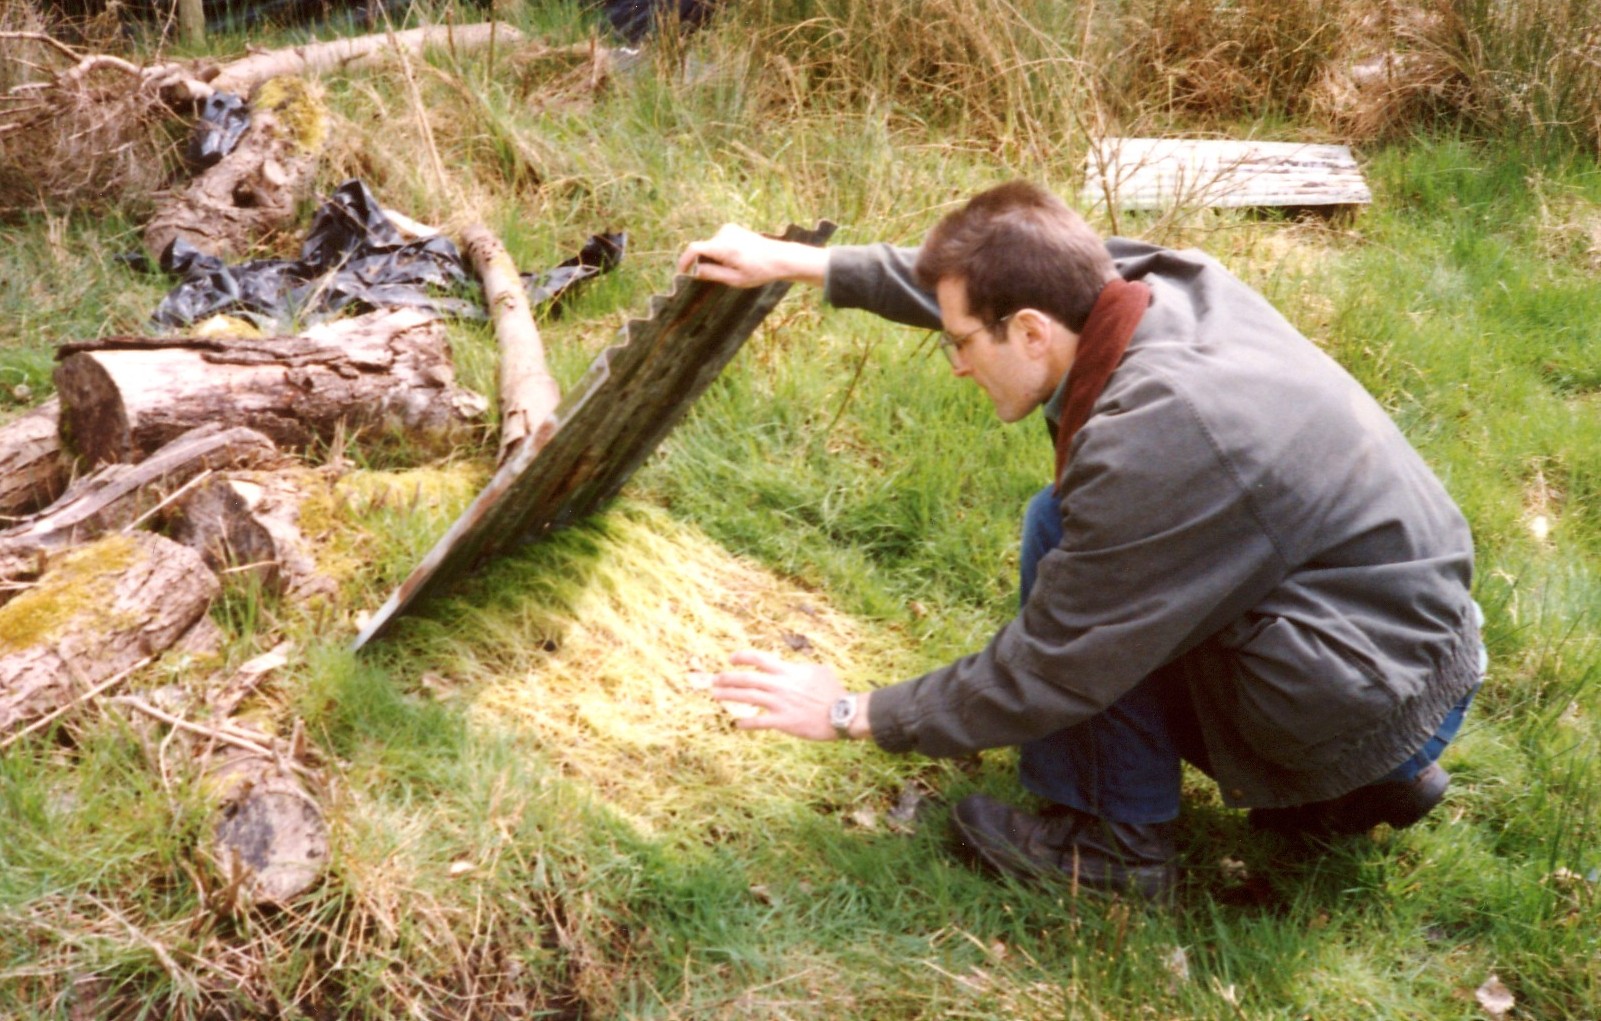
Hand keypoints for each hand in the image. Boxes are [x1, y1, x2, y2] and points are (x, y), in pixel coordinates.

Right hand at [676, 224, 828, 288]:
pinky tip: (736, 260)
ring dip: (714, 258)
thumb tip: (695, 271)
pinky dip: (720, 253)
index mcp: (724, 246)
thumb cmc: (759, 271)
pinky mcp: (732, 228)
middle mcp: (724, 233)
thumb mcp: (735, 279)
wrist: (779, 257)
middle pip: (703, 249)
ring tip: (734, 269)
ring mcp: (728, 229)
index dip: (685, 261)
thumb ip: (713, 274)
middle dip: (704, 263)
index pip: (694, 249)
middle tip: (720, 277)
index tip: (682, 272)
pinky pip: (718, 242)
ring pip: (711, 246)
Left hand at [710, 649, 849, 740]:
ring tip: (716, 696)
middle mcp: (780, 685)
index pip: (760, 659)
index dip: (743, 657)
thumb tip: (795, 667)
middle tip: (715, 680)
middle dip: (728, 678)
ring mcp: (780, 704)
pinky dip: (747, 723)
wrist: (842, 712)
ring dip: (729, 696)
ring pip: (748, 697)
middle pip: (748, 678)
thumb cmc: (833, 691)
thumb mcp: (818, 671)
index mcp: (788, 671)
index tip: (731, 659)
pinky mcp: (784, 722)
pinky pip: (759, 722)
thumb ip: (801, 669)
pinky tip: (737, 724)